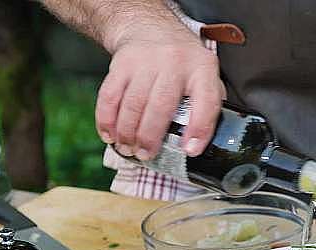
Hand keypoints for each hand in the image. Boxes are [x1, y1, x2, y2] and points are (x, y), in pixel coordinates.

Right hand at [96, 32, 224, 159]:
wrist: (150, 27)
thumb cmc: (182, 62)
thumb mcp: (205, 75)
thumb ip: (208, 105)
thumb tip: (199, 143)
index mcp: (202, 68)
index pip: (206, 101)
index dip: (199, 129)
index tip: (189, 151)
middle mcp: (174, 62)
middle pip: (160, 106)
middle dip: (150, 137)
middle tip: (145, 155)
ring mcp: (146, 61)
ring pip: (133, 104)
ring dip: (127, 133)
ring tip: (128, 149)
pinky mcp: (121, 64)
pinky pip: (110, 96)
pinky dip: (107, 120)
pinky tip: (110, 135)